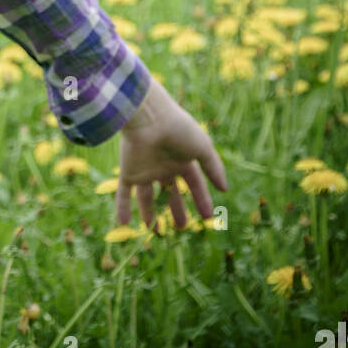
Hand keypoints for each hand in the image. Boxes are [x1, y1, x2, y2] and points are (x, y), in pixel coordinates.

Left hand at [116, 76, 227, 229]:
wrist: (149, 118)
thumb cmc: (179, 130)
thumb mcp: (203, 148)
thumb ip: (214, 168)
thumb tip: (225, 188)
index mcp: (181, 159)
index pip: (193, 183)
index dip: (201, 199)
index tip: (207, 218)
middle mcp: (163, 165)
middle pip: (170, 192)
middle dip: (176, 209)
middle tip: (181, 227)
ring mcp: (144, 169)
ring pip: (145, 195)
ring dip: (148, 212)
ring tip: (153, 229)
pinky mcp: (128, 171)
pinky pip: (123, 193)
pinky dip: (122, 207)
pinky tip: (123, 223)